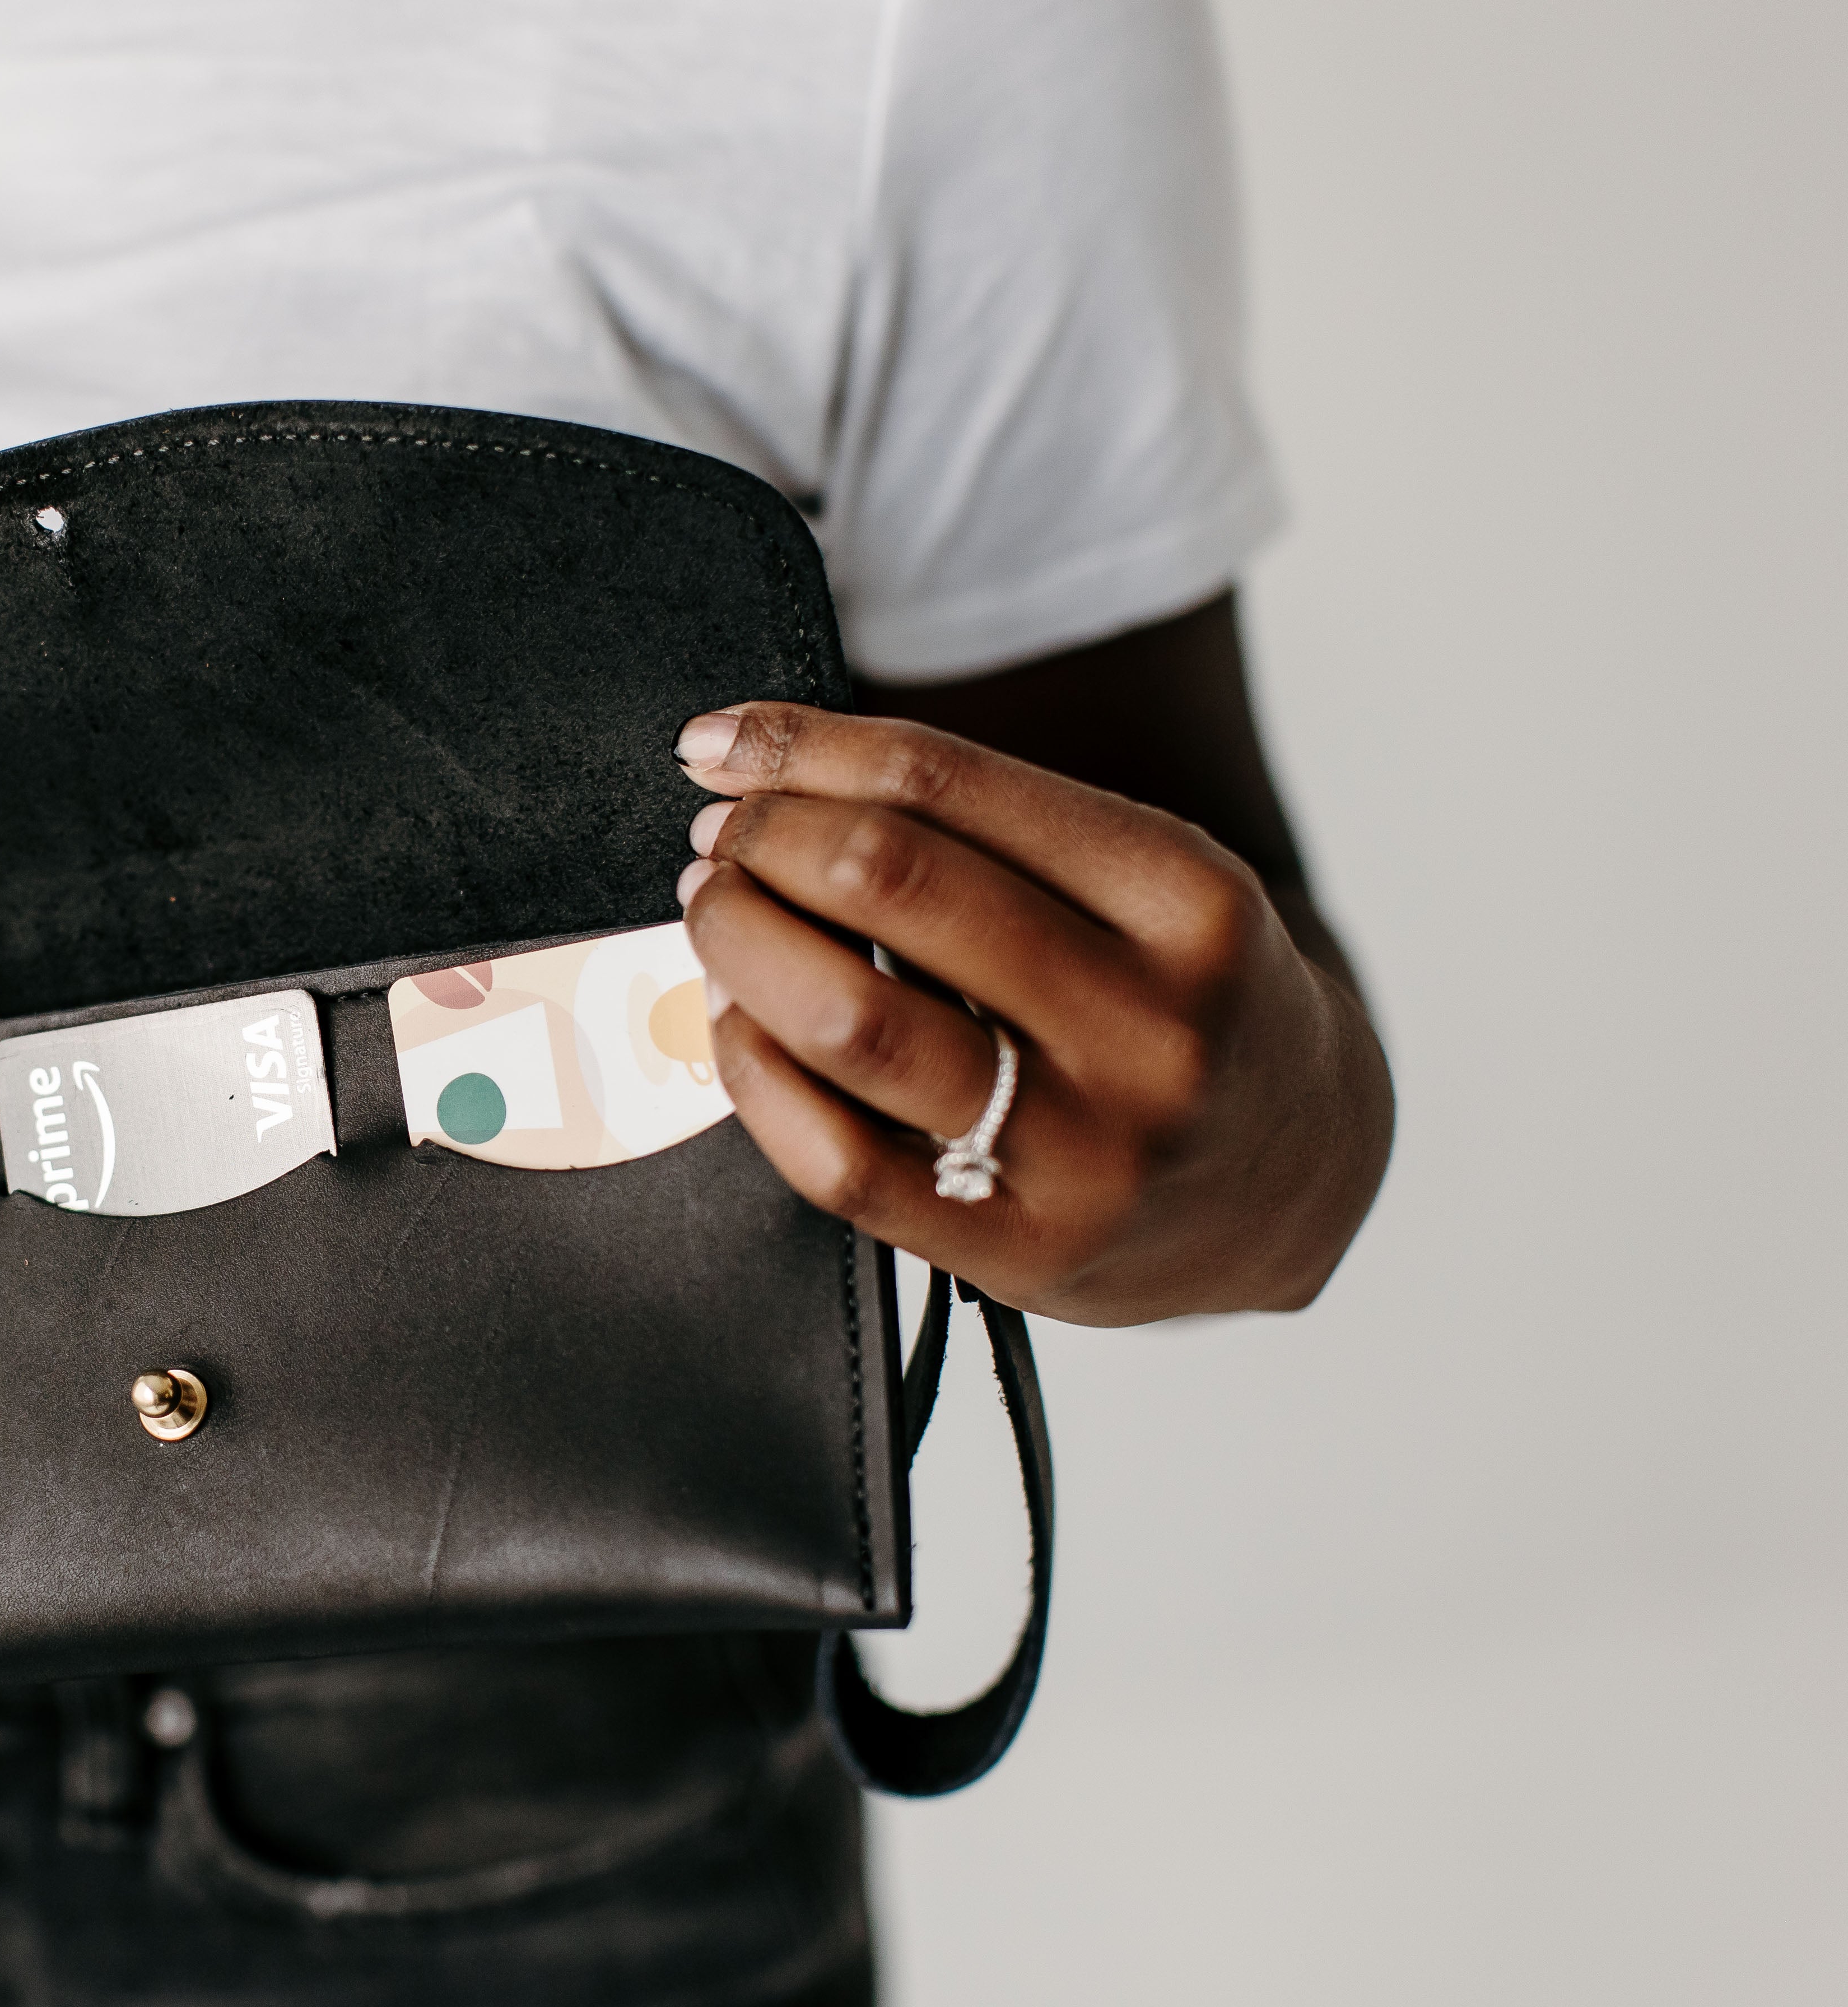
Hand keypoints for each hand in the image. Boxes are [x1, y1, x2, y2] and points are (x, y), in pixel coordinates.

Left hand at [674, 702, 1390, 1324]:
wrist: (1303, 1177)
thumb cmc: (1183, 997)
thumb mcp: (1147, 879)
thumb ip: (989, 825)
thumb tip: (758, 764)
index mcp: (1188, 896)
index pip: (942, 781)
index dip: (799, 748)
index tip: (718, 742)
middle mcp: (1150, 1023)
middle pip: (888, 881)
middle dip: (765, 837)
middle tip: (719, 833)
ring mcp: (1090, 1152)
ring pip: (849, 1018)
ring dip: (742, 941)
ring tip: (715, 908)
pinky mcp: (1026, 1251)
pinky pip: (838, 1159)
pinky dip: (754, 1074)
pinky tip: (735, 1023)